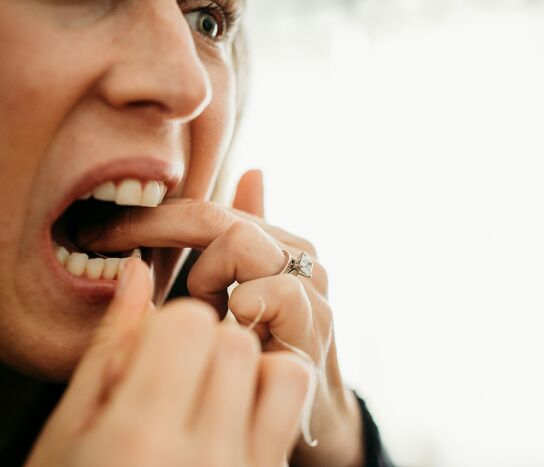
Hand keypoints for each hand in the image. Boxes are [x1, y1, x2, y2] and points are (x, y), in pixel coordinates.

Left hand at [77, 170, 364, 466]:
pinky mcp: (317, 323)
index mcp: (279, 240)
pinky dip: (242, 304)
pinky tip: (234, 323)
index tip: (99, 233)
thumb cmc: (260, 350)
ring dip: (204, 279)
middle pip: (219, 218)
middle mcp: (301, 254)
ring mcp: (312, 286)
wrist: (303, 408)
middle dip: (157, 231)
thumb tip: (253, 171)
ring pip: (241, 243)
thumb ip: (238, 240)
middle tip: (107, 249)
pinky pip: (273, 290)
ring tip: (209, 313)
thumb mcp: (239, 290)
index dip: (153, 216)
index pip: (210, 208)